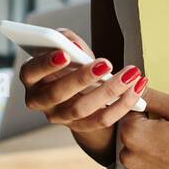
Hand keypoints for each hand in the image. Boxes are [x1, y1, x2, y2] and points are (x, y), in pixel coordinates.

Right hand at [19, 28, 147, 136]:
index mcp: (32, 78)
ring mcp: (60, 117)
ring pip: (81, 109)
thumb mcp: (66, 48)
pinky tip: (138, 86)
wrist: (79, 92)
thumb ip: (67, 41)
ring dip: (109, 91)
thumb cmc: (70, 64)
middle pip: (57, 94)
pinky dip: (123, 104)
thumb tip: (75, 47)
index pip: (31, 72)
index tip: (65, 54)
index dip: (46, 64)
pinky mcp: (82, 127)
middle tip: (106, 64)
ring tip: (130, 74)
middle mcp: (41, 101)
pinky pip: (102, 120)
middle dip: (82, 78)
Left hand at [118, 87, 168, 168]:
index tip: (166, 121)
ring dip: (148, 156)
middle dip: (147, 135)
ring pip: (135, 160)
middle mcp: (129, 158)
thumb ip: (153, 97)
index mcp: (134, 134)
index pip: (129, 115)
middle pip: (130, 139)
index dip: (148, 115)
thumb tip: (133, 87)